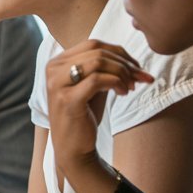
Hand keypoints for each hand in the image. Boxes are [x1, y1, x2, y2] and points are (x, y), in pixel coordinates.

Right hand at [45, 39, 152, 177]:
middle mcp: (53, 70)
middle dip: (124, 62)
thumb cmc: (84, 117)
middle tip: (139, 78)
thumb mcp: (92, 87)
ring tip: (130, 87)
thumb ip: (104, 69)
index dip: (119, 51)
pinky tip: (123, 93)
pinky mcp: (67, 99)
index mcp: (57, 63)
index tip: (136, 67)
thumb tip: (133, 60)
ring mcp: (58, 84)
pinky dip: (116, 83)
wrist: (73, 149)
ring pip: (98, 62)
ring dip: (122, 72)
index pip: (93, 44)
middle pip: (97, 50)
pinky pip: (97, 80)